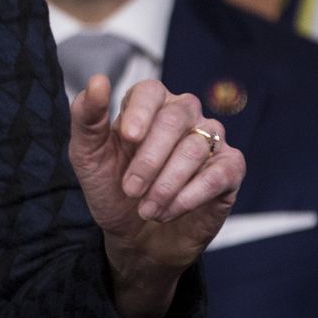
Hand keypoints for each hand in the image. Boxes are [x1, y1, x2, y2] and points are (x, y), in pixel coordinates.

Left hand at [69, 76, 244, 317]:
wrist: (135, 236)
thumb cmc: (112, 188)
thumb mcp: (88, 156)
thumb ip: (87, 118)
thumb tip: (98, 80)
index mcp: (147, 104)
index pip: (150, 91)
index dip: (140, 112)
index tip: (127, 138)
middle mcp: (183, 114)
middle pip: (175, 118)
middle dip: (148, 160)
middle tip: (130, 190)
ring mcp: (209, 140)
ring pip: (195, 148)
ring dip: (165, 185)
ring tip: (147, 209)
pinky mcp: (230, 168)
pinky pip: (219, 173)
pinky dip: (191, 195)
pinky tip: (170, 211)